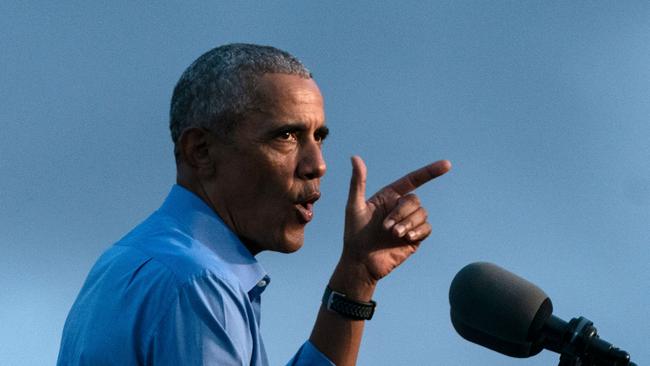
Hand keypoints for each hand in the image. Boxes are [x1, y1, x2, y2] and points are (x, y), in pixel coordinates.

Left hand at [339, 156, 450, 287]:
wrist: (361, 261)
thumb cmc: (355, 233)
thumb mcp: (354, 205)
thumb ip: (358, 182)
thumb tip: (355, 157)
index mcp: (389, 196)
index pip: (413, 179)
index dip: (430, 172)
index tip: (447, 165)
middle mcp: (401, 207)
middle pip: (414, 200)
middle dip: (402, 212)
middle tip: (386, 227)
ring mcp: (409, 222)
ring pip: (422, 214)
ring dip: (408, 223)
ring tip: (393, 234)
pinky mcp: (415, 238)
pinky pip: (427, 228)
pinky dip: (418, 231)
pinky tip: (406, 238)